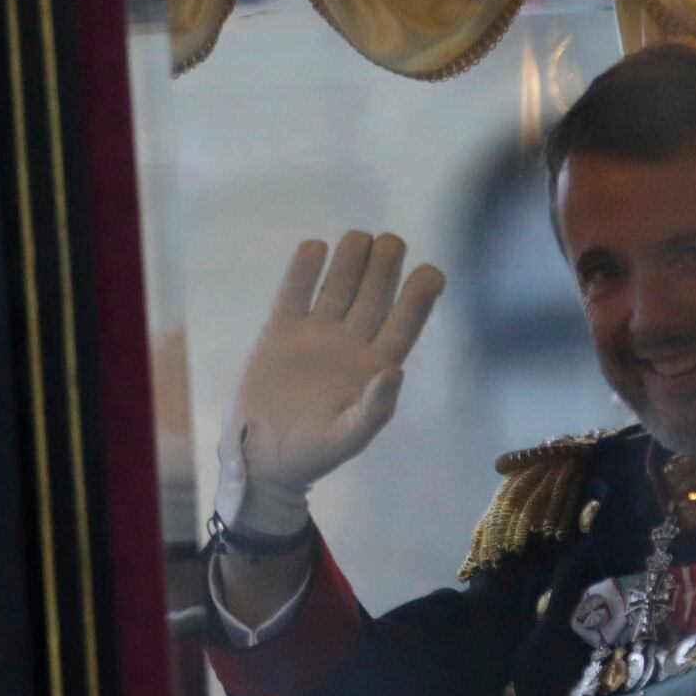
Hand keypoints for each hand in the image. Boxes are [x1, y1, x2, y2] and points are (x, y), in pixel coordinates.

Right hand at [216, 232, 445, 540]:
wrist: (263, 457)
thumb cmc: (315, 453)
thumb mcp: (348, 438)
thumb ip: (373, 409)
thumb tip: (395, 372)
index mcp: (376, 366)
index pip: (405, 323)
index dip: (419, 298)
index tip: (432, 273)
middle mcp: (351, 342)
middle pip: (373, 295)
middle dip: (385, 267)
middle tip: (391, 243)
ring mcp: (316, 334)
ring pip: (337, 286)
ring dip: (350, 260)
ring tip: (360, 238)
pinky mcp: (280, 331)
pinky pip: (294, 293)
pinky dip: (302, 270)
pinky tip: (315, 248)